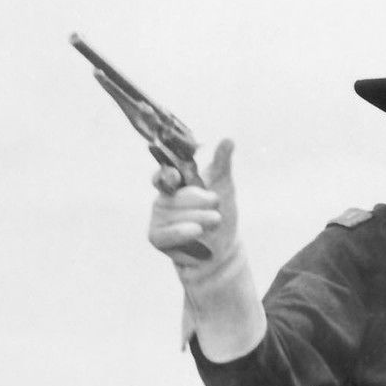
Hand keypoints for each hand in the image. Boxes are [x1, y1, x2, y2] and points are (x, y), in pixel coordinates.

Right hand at [148, 139, 238, 269]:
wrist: (223, 246)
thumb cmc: (220, 212)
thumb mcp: (223, 186)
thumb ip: (222, 164)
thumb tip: (228, 139)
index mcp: (175, 183)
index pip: (162, 175)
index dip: (167, 176)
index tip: (177, 178)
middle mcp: (163, 198)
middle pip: (175, 195)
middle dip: (199, 200)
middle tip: (216, 204)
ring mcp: (157, 218)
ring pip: (174, 215)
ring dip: (199, 218)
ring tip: (215, 221)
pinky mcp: (156, 237)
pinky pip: (167, 233)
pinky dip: (183, 232)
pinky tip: (196, 232)